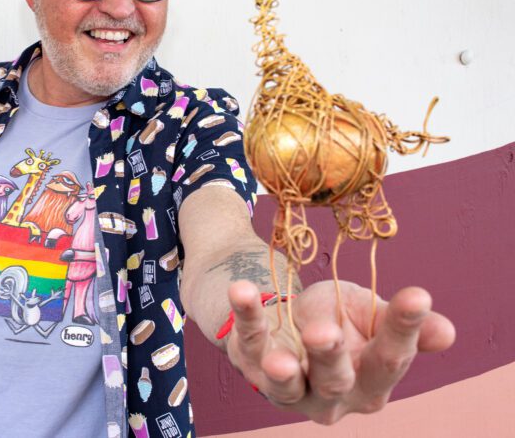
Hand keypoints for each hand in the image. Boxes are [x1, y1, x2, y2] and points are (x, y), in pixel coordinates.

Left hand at [224, 280, 455, 424]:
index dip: (404, 328)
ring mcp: (288, 387)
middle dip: (330, 355)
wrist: (286, 317)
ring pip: (287, 382)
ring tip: (278, 361)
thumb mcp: (369, 314)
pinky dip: (245, 316)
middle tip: (325, 333)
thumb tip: (444, 331)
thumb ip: (398, 323)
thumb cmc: (338, 319)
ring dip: (282, 370)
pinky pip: (248, 342)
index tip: (416, 295)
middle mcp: (332, 395)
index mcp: (371, 381)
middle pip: (335, 378)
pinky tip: (242, 290)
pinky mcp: (252, 364)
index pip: (390, 358)